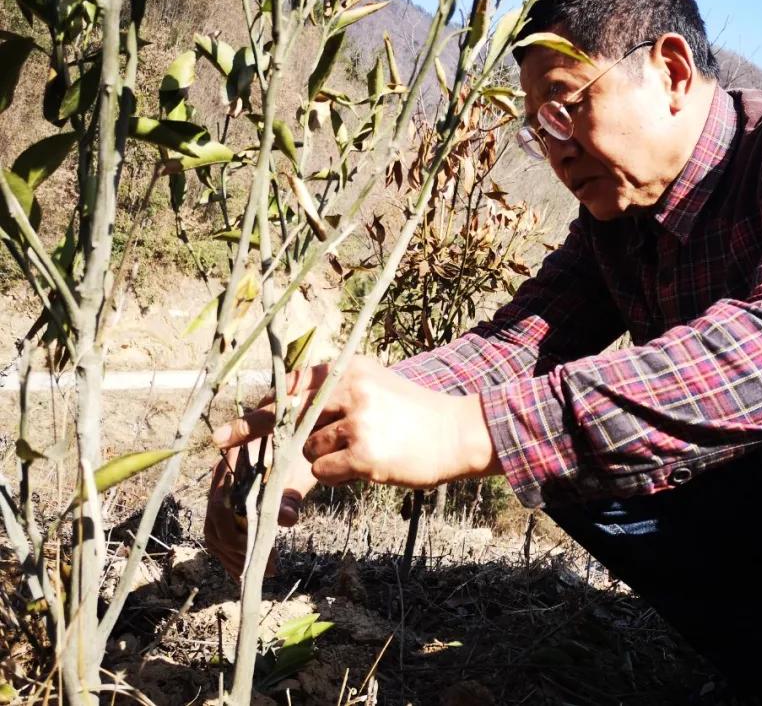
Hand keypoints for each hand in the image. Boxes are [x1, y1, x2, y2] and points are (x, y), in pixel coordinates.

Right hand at [203, 442, 315, 579]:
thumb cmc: (296, 449)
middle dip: (239, 551)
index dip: (236, 533)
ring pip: (215, 534)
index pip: (221, 507)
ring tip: (265, 570)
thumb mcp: (297, 469)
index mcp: (231, 468)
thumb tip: (287, 520)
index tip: (257, 549)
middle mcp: (220, 482)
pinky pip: (221, 535)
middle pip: (215, 525)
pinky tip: (249, 567)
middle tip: (269, 566)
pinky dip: (233, 554)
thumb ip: (290, 492)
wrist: (294, 433)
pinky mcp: (230, 505)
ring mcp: (222, 494)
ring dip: (236, 557)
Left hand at [211, 356, 500, 488]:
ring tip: (364, 452)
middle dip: (253, 432)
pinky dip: (339, 475)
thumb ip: (336, 392)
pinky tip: (369, 466)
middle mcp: (350, 389)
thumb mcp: (376, 385)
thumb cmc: (416, 414)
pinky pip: (326, 472)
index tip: (227, 424)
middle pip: (287, 417)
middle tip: (218, 441)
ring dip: (324, 460)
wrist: (461, 433)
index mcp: (350, 368)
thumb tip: (286, 409)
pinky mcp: (364, 455)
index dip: (260, 407)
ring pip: (308, 451)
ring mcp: (357, 422)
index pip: (292, 386)